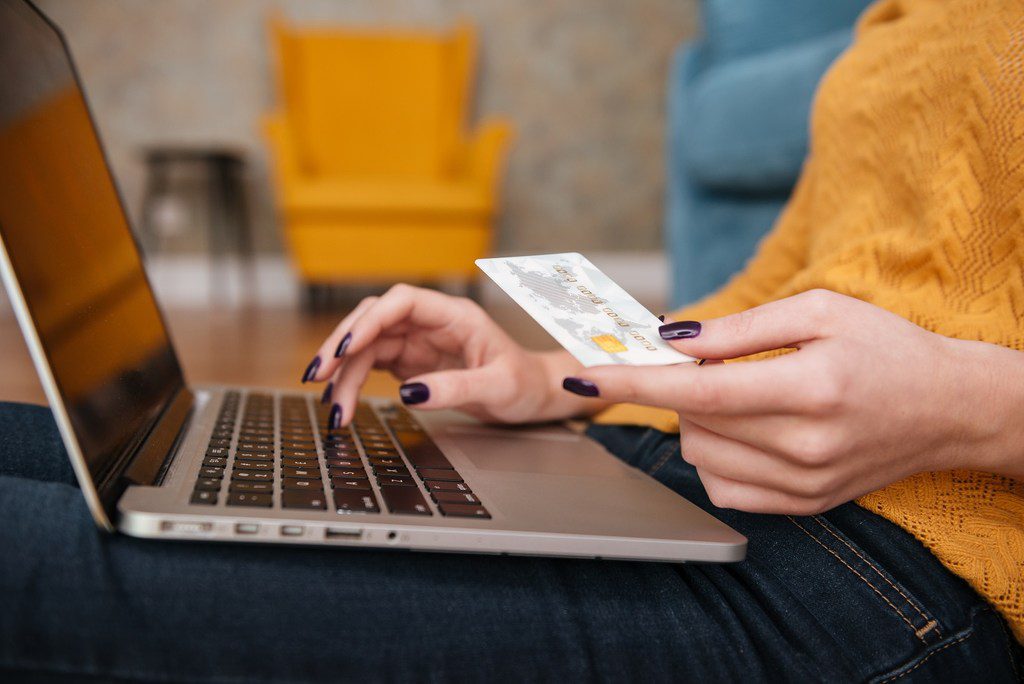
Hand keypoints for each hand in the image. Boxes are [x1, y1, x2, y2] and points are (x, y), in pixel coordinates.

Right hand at [303, 284, 597, 425]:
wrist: (534, 396)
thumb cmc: (524, 384)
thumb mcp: (498, 388)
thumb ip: (456, 388)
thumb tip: (408, 395)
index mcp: (455, 315)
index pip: (402, 301)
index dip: (370, 320)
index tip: (346, 346)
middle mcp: (431, 322)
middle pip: (374, 321)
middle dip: (342, 346)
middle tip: (319, 377)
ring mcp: (418, 341)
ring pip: (367, 346)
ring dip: (344, 373)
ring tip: (333, 409)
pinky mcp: (410, 362)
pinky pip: (372, 364)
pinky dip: (353, 381)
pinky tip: (341, 400)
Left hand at [563, 289, 1023, 513]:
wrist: (950, 407)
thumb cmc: (886, 347)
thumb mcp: (820, 310)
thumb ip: (741, 327)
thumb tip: (671, 339)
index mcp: (811, 388)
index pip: (698, 392)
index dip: (635, 383)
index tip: (585, 376)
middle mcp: (806, 446)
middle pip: (693, 424)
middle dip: (681, 388)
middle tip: (717, 363)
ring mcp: (806, 484)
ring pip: (701, 456)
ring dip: (697, 421)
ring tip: (743, 394)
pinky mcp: (805, 506)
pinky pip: (724, 488)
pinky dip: (715, 455)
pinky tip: (744, 430)